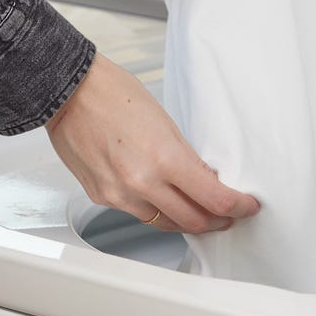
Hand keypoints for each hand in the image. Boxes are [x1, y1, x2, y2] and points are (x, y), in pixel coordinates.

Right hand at [46, 54, 259, 232]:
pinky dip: (155, 209)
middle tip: (228, 215)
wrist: (68, 92)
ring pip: (165, 223)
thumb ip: (186, 158)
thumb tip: (206, 182)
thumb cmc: (114, 95)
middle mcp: (141, 183)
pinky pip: (137, 213)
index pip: (214, 199)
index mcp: (164, 159)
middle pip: (193, 221)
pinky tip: (162, 198)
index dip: (238, 208)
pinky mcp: (102, 197)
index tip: (246, 206)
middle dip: (217, 221)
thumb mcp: (166, 123)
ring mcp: (119, 195)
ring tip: (198, 210)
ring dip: (186, 220)